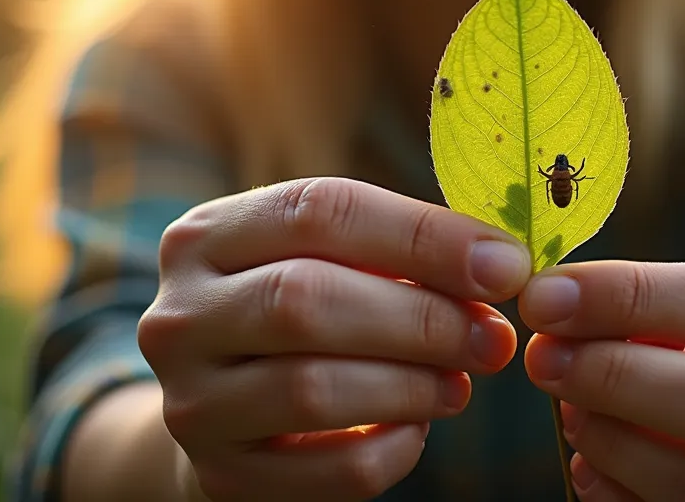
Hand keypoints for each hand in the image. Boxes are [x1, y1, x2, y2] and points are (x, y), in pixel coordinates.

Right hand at [138, 178, 531, 500]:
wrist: (227, 409)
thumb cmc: (305, 313)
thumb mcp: (333, 262)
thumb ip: (403, 252)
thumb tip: (500, 266)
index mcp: (209, 234)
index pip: (320, 210)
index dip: (423, 236)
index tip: (505, 266)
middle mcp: (180, 314)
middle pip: (306, 299)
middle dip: (421, 318)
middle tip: (493, 337)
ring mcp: (190, 402)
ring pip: (311, 389)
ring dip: (411, 386)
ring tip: (461, 383)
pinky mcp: (218, 476)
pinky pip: (325, 472)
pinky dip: (391, 450)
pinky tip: (417, 430)